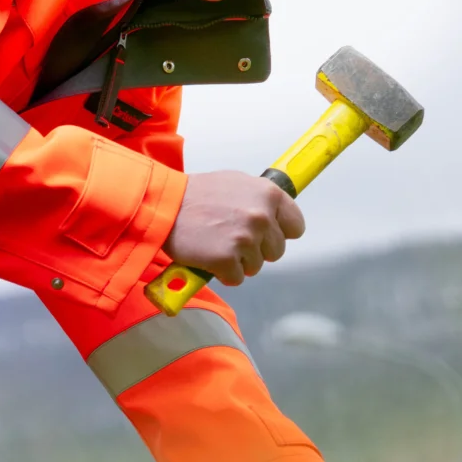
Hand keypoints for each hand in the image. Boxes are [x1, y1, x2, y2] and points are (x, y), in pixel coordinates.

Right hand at [167, 170, 305, 285]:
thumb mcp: (236, 183)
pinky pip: (236, 278)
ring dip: (238, 261)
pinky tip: (209, 256)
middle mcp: (261, 216)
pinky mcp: (227, 259)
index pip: (296, 226)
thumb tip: (275, 214)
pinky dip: (222, 273)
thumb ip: (260, 199)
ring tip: (217, 244)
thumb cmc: (197, 194)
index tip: (266, 234)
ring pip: (256, 266)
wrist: (164, 205)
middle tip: (232, 238)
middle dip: (256, 249)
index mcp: (268, 195)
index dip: (280, 232)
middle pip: (276, 251)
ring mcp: (245, 239)